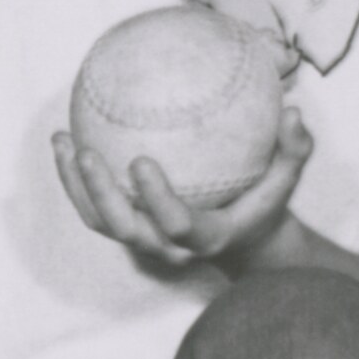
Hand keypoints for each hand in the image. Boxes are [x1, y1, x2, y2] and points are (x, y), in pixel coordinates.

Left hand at [53, 99, 317, 274]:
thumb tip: (294, 112)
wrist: (243, 240)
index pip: (175, 225)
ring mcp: (144, 241)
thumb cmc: (265, 203)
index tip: (140, 160)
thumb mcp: (288, 179)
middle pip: (124, 228)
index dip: (154, 199)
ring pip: (99, 221)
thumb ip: (295, 148)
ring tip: (62, 140)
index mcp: (207, 237)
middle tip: (87, 151)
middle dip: (100, 193)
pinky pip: (94, 209)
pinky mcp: (128, 229)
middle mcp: (169, 247)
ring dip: (75, 185)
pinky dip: (75, 180)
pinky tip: (66, 141)